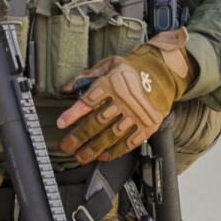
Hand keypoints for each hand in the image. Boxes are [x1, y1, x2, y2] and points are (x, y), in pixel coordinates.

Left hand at [57, 29, 194, 164]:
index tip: (61, 124)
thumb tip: (65, 88)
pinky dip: (115, 151)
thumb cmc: (129, 71)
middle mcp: (124, 99)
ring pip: (111, 135)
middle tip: (67, 146)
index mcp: (112, 82)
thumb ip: (86, 76)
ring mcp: (137, 114)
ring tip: (81, 156)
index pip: (88, 100)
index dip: (73, 114)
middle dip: (79, 137)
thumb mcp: (108, 65)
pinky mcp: (147, 125)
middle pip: (98, 121)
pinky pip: (129, 142)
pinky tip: (103, 155)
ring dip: (94, 148)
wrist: (159, 75)